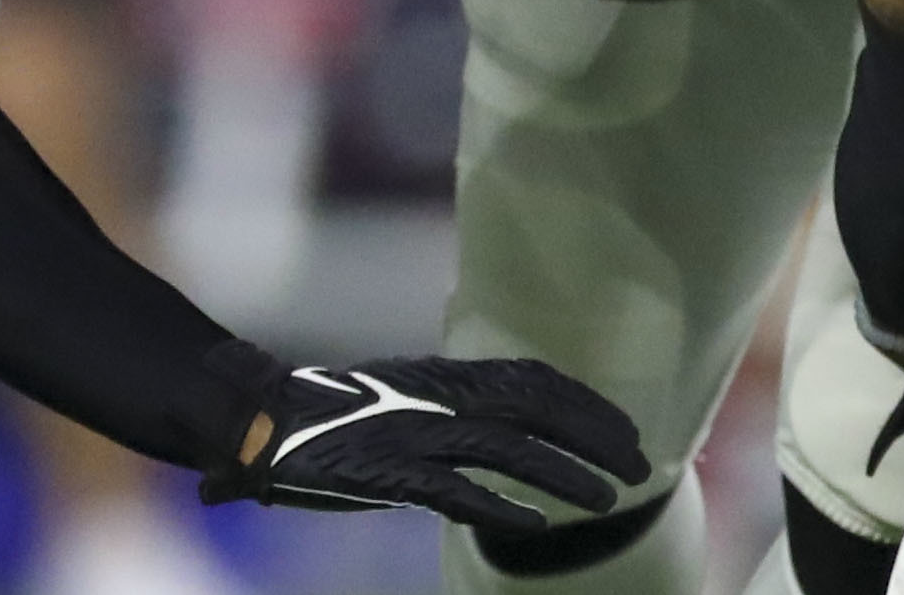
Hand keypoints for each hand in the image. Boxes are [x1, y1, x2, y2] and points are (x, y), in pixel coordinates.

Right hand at [204, 350, 650, 530]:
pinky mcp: (387, 473)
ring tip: (610, 500)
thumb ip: (457, 403)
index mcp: (446, 375)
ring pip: (507, 449)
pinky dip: (499, 507)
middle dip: (593, 435)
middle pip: (534, 407)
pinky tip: (537, 527)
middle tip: (640, 465)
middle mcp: (439, 396)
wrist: (263, 419)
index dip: (586, 403)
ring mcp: (415, 433)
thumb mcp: (410, 395)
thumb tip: (512, 417)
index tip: (627, 429)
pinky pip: (454, 492)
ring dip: (564, 473)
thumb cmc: (339, 413)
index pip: (534, 379)